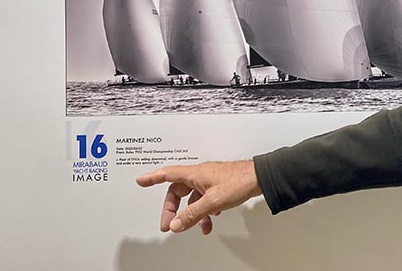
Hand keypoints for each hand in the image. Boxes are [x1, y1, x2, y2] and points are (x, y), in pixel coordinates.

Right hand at [136, 160, 261, 234]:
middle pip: (178, 191)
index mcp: (194, 173)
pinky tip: (211, 218)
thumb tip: (175, 224)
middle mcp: (200, 175)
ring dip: (192, 214)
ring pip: (193, 198)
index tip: (141, 180)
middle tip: (170, 224)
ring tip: (197, 227)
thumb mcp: (212, 201)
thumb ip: (192, 214)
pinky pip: (204, 199)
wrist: (260, 178)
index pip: (167, 174)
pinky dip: (204, 210)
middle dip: (173, 209)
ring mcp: (209, 180)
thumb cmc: (239, 181)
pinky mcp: (219, 186)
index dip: (153, 177)